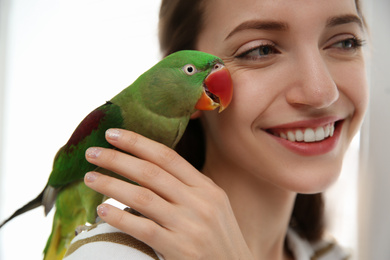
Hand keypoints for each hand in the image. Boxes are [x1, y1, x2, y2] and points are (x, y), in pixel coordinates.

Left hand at [84, 128, 252, 259]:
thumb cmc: (220, 237)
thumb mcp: (213, 205)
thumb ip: (187, 187)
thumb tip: (148, 169)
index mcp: (207, 187)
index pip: (167, 157)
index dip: (138, 142)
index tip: (113, 134)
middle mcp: (199, 202)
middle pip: (150, 172)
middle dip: (118, 159)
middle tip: (92, 153)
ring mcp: (189, 225)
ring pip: (142, 197)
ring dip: (111, 185)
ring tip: (90, 178)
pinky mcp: (179, 249)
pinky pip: (142, 228)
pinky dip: (119, 217)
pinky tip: (102, 209)